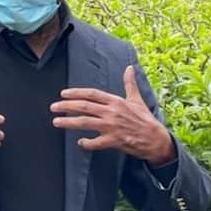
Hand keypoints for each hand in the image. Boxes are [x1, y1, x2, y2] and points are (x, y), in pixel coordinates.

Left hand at [51, 65, 174, 165]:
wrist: (157, 140)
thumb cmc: (145, 119)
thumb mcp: (137, 99)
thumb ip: (129, 84)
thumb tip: (129, 68)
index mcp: (116, 101)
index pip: (92, 94)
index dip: (76, 93)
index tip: (63, 94)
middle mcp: (112, 112)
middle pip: (84, 106)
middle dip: (66, 106)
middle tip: (53, 107)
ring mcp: (112, 127)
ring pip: (85, 123)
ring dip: (68, 122)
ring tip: (56, 121)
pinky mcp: (114, 141)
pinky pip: (95, 142)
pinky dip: (86, 143)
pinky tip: (79, 142)